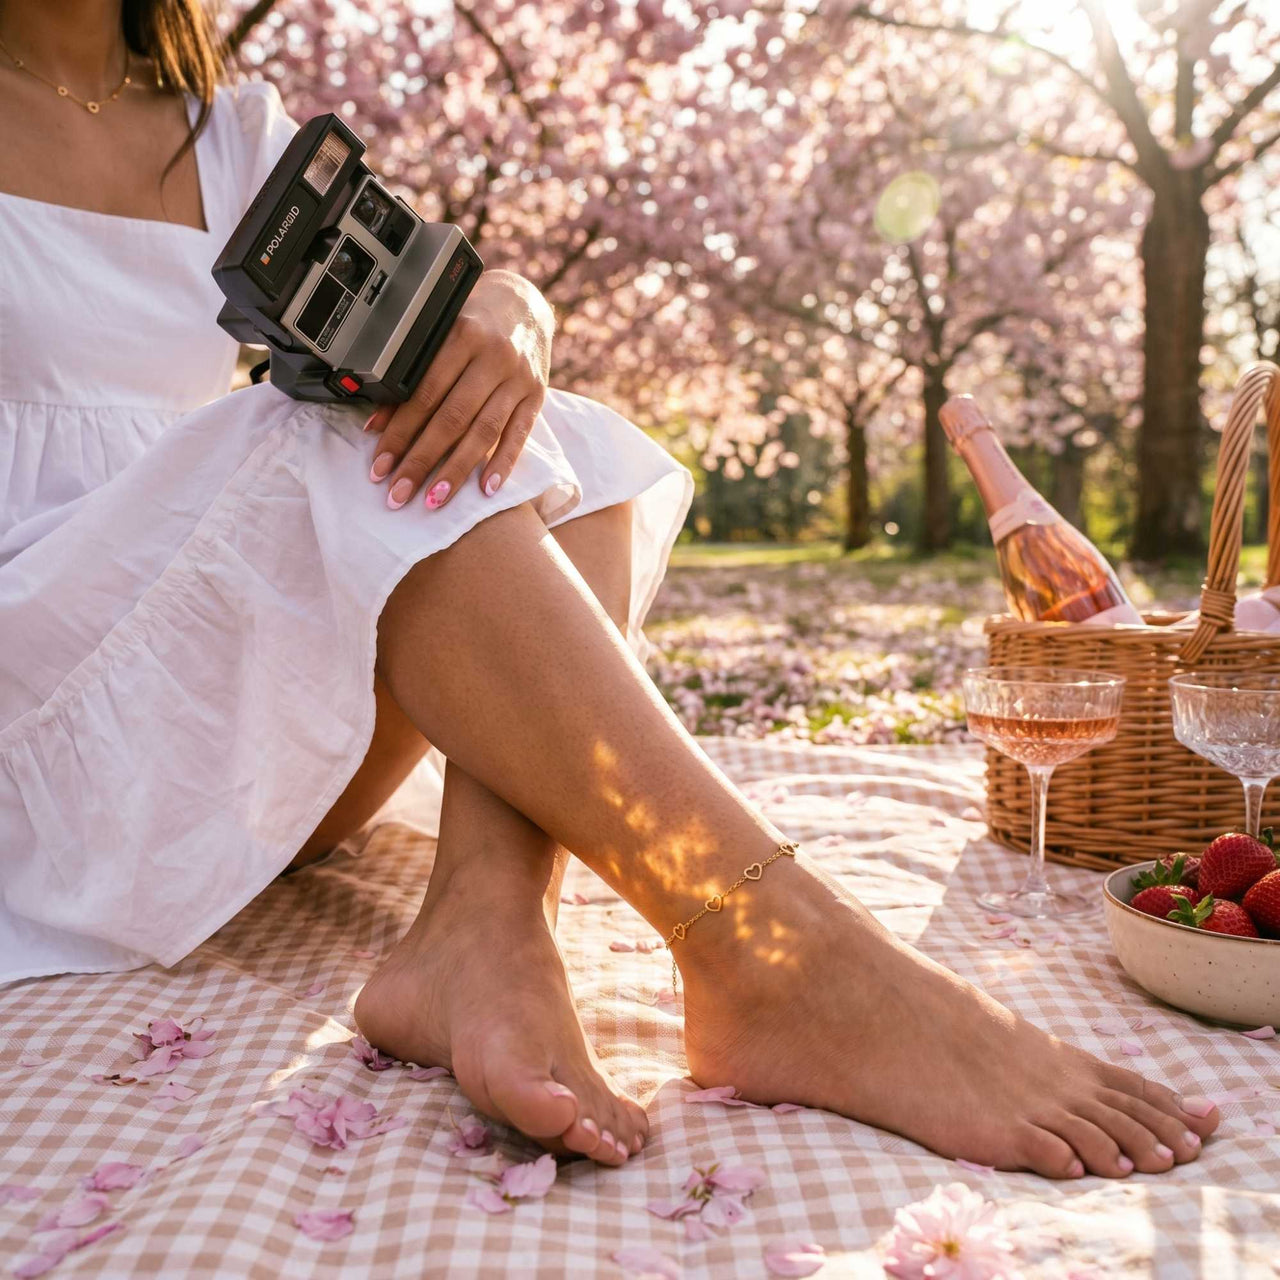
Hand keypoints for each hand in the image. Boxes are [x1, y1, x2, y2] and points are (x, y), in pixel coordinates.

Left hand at [365, 269, 552, 509]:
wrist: (524, 306)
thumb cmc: (472, 322)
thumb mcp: (440, 335)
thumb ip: (413, 375)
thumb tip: (376, 425)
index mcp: (462, 335)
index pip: (424, 394)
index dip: (399, 433)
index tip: (380, 465)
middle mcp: (493, 357)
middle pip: (452, 418)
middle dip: (422, 460)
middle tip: (399, 494)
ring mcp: (519, 378)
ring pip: (484, 431)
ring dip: (456, 470)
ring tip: (434, 500)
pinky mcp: (537, 395)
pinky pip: (519, 435)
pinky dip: (503, 464)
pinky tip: (486, 490)